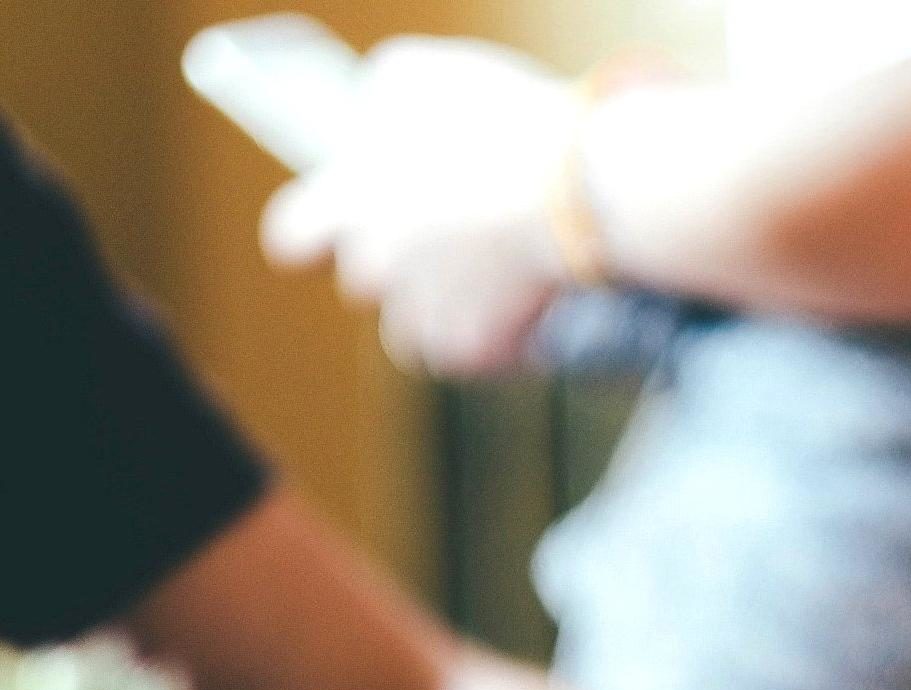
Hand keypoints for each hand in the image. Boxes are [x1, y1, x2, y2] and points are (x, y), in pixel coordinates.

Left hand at [261, 36, 573, 373]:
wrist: (578, 187)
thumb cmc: (499, 121)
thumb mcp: (416, 74)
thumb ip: (375, 106)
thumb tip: (370, 126)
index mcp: (346, 202)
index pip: (291, 240)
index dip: (317, 238)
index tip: (346, 232)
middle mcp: (372, 268)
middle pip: (366, 283)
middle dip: (402, 267)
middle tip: (452, 237)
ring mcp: (420, 315)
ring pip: (418, 330)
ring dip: (448, 309)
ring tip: (497, 276)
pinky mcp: (472, 349)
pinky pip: (478, 354)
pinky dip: (501, 339)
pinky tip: (531, 304)